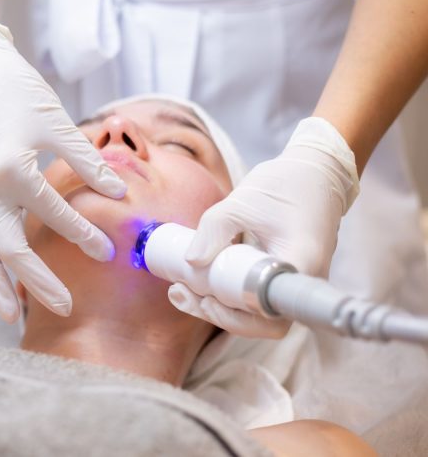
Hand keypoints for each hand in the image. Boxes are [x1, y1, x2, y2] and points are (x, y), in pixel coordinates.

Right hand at [0, 19, 126, 322]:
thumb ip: (86, 160)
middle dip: (38, 282)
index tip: (107, 253)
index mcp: (12, 169)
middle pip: (11, 249)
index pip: (53, 214)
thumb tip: (119, 191)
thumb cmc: (16, 90)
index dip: (83, 234)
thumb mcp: (56, 122)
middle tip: (65, 307)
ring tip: (12, 314)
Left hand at [177, 117, 359, 337]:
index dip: (236, 316)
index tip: (208, 299)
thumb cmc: (285, 185)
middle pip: (260, 321)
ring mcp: (294, 283)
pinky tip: (196, 284)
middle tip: (181, 294)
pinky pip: (255, 297)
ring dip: (218, 307)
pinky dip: (227, 295)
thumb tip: (191, 261)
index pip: (269, 311)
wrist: (316, 175)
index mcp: (300, 264)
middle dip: (217, 314)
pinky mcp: (282, 279)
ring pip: (256, 313)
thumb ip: (214, 230)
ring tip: (180, 291)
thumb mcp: (243, 202)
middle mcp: (301, 282)